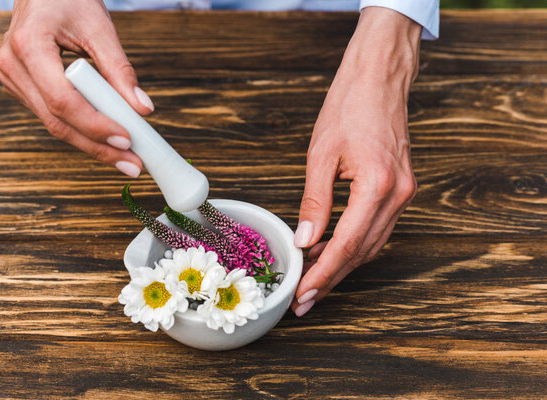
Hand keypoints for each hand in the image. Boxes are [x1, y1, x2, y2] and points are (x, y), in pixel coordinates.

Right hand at [0, 0, 152, 176]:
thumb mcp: (99, 28)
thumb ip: (120, 70)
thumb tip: (143, 110)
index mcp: (28, 45)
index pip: (63, 100)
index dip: (96, 125)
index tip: (127, 139)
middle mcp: (12, 66)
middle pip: (57, 121)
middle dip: (99, 147)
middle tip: (133, 165)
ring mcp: (13, 80)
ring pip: (55, 125)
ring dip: (93, 145)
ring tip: (127, 159)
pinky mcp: (23, 88)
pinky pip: (54, 117)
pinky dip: (83, 131)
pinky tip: (108, 142)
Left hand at [291, 7, 420, 315]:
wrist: (379, 79)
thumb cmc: (349, 107)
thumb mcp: (321, 155)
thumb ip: (314, 202)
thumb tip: (305, 240)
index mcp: (378, 186)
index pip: (346, 245)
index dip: (323, 274)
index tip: (304, 293)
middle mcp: (398, 195)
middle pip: (361, 251)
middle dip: (332, 277)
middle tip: (306, 298)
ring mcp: (405, 192)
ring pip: (372, 244)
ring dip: (343, 264)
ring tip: (314, 277)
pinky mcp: (402, 187)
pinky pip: (378, 227)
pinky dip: (355, 243)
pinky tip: (332, 248)